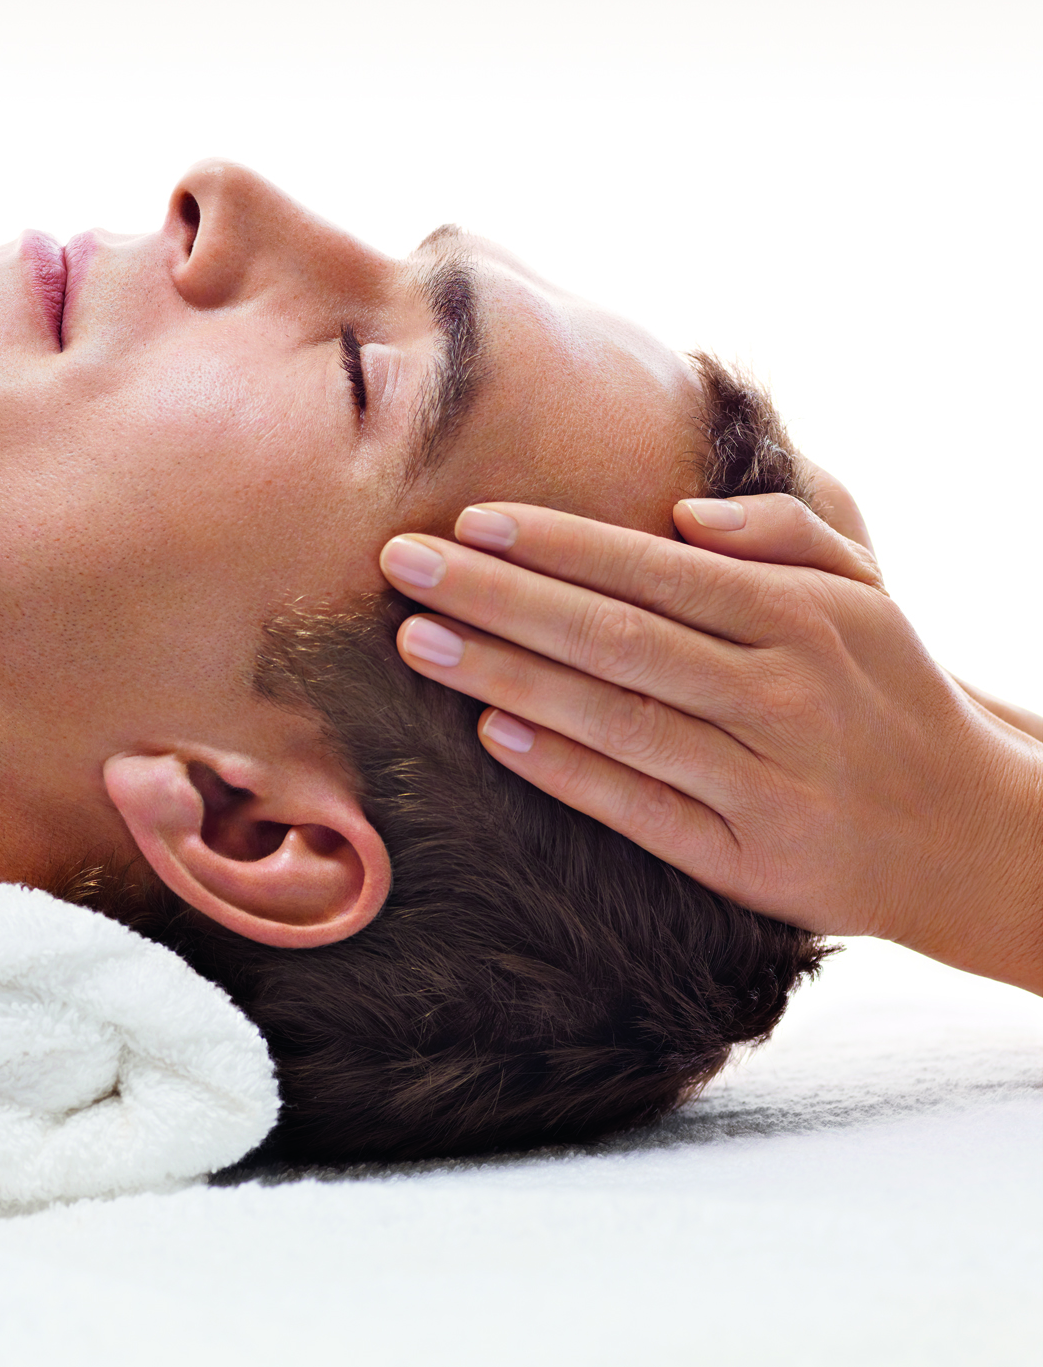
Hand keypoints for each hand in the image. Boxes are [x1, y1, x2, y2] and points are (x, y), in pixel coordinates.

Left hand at [377, 496, 1042, 995]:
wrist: (971, 833)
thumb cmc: (884, 690)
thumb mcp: (860, 592)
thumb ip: (778, 532)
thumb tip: (680, 512)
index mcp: (801, 616)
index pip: (653, 570)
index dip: (557, 544)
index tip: (468, 520)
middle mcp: (782, 694)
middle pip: (614, 636)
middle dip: (498, 596)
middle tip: (402, 565)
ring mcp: (765, 782)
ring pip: (615, 719)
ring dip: (506, 677)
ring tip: (418, 640)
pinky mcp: (749, 861)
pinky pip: (641, 809)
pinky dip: (565, 771)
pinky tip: (492, 734)